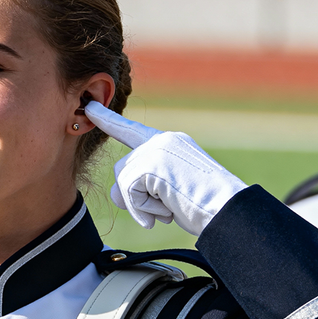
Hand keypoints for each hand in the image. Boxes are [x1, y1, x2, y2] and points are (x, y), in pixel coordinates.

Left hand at [84, 101, 246, 236]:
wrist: (226, 210)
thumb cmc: (203, 206)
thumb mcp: (170, 190)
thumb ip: (145, 184)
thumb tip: (117, 194)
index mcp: (170, 143)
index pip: (132, 131)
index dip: (109, 121)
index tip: (91, 108)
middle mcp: (162, 140)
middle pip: (122, 171)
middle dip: (135, 198)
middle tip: (166, 207)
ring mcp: (158, 148)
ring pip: (123, 181)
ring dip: (141, 205)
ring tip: (170, 206)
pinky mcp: (152, 163)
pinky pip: (128, 192)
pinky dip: (142, 209)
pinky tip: (166, 209)